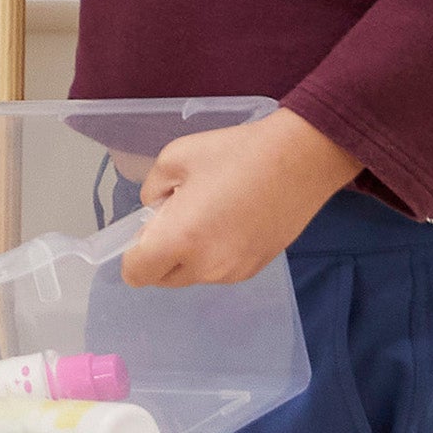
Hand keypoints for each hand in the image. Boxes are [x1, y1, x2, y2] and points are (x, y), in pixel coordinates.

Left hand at [122, 108, 360, 291]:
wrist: (300, 160)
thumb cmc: (234, 154)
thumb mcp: (174, 158)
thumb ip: (152, 190)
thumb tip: (156, 209)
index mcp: (180, 240)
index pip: (137, 274)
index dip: (133, 255)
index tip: (147, 229)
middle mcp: (206, 266)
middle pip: (163, 279)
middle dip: (159, 255)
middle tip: (176, 216)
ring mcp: (234, 272)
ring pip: (192, 276)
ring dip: (188, 256)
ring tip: (207, 214)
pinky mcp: (256, 268)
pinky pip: (219, 271)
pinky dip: (214, 255)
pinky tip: (230, 221)